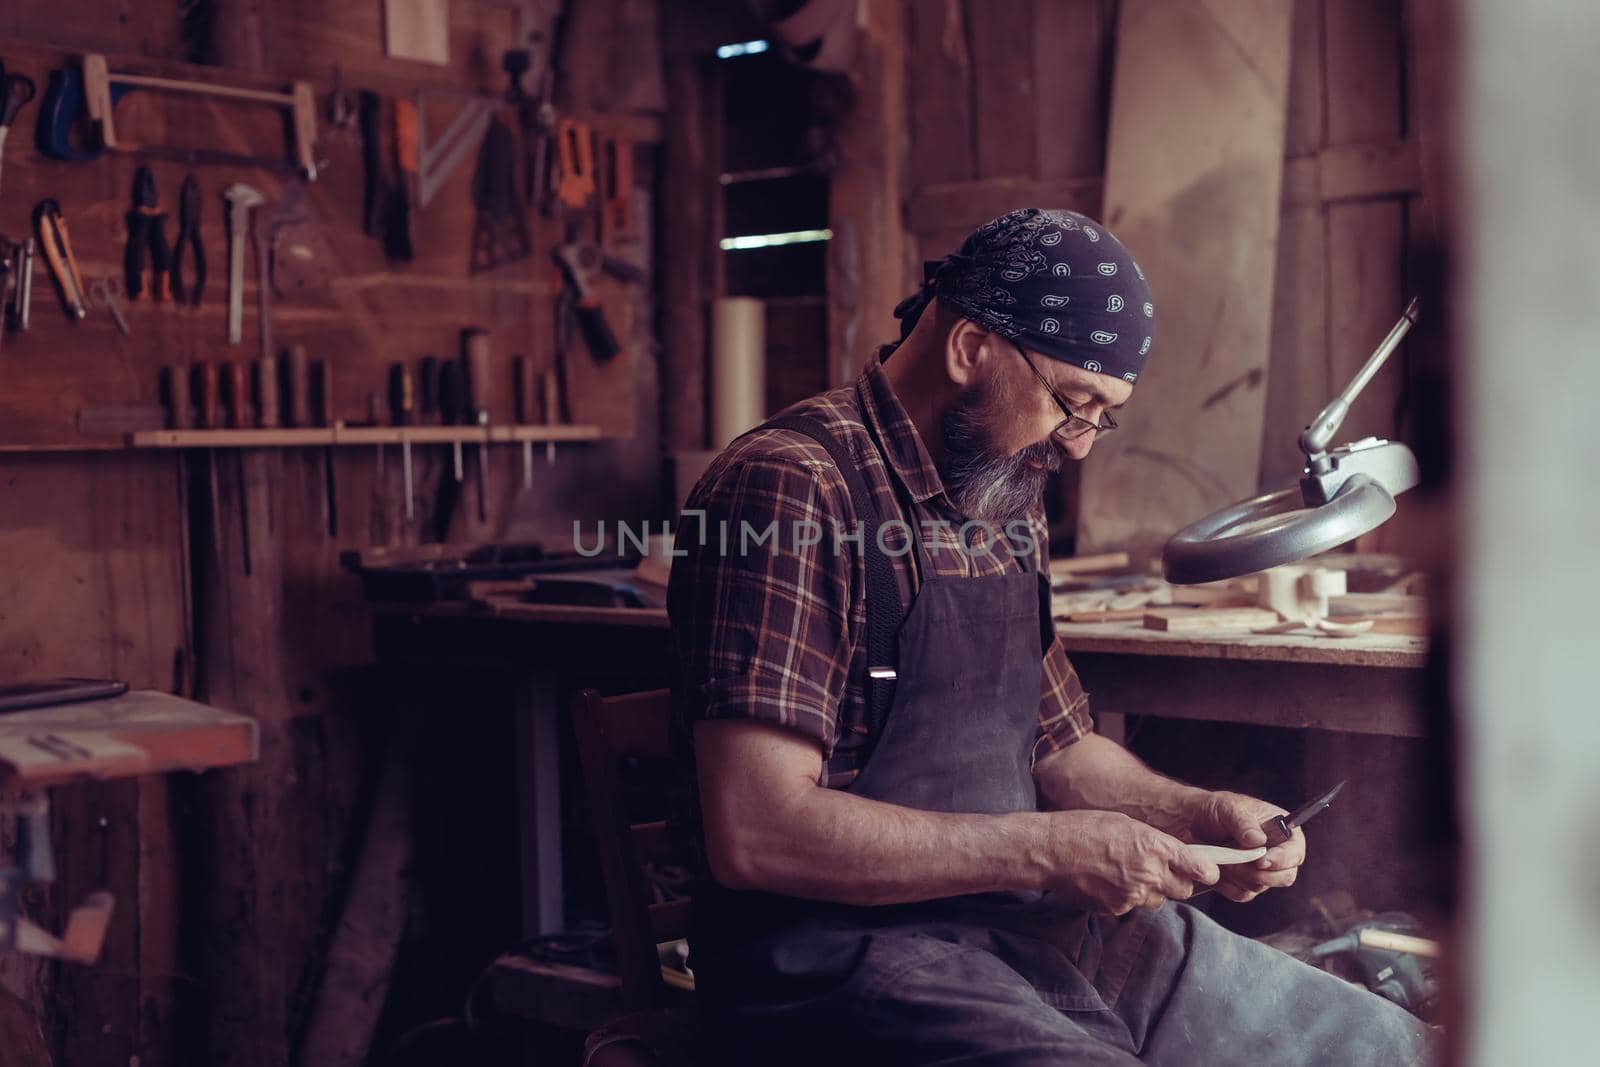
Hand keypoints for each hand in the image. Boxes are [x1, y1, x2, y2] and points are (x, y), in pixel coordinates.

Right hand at [1039, 810, 1219, 914]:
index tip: (1207, 870)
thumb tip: (1175, 857)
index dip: (1206, 871)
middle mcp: (1148, 873)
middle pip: (1184, 889)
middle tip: (1160, 869)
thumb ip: (1155, 843)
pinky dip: (1127, 896)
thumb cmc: (1085, 828)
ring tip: (1126, 872)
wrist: (1051, 850)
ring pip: (1158, 899)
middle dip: (1177, 881)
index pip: (1199, 868)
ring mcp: (1133, 895)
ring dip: (1151, 889)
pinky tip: (1109, 880)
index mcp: (1154, 846)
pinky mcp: (1117, 909)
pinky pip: (1134, 906)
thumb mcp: (1127, 823)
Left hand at [1186, 790, 1305, 902]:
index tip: (1262, 861)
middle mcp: (1275, 852)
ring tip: (1223, 856)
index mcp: (1281, 830)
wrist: (1188, 823)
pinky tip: (1218, 867)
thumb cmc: (1214, 810)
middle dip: (1262, 873)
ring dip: (1239, 875)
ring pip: (1260, 886)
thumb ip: (1243, 822)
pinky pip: (1242, 893)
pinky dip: (1228, 884)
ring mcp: (1260, 871)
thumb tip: (1258, 840)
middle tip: (1238, 862)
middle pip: (1285, 876)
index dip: (1283, 859)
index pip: (1295, 850)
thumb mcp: (1228, 807)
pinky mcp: (1243, 883)